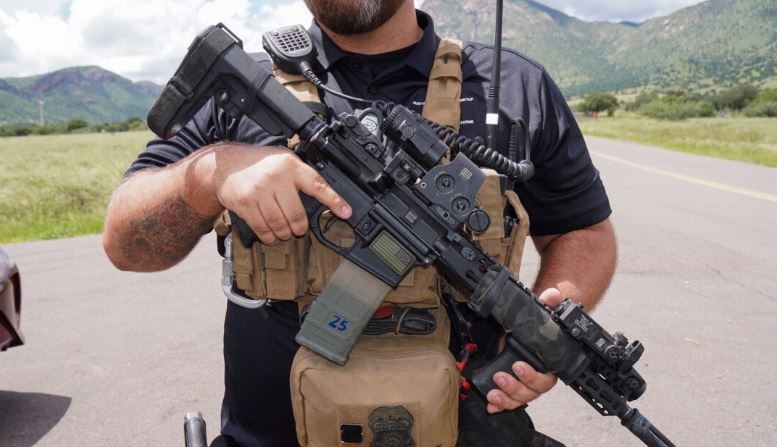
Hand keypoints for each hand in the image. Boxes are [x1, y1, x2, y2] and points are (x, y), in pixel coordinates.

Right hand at [209, 145, 351, 244]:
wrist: (226, 165)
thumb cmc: (260, 164)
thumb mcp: (284, 160)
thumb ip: (302, 175)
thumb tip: (325, 197)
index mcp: (291, 166)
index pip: (317, 185)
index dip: (334, 201)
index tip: (346, 213)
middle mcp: (276, 177)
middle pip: (297, 215)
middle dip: (300, 228)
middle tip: (299, 229)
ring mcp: (259, 192)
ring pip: (280, 225)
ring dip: (285, 234)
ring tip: (286, 232)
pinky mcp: (245, 205)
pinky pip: (263, 229)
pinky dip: (270, 237)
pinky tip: (271, 235)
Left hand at [485, 287, 563, 412]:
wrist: (531, 326)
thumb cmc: (540, 323)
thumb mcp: (544, 311)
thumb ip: (550, 304)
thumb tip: (553, 295)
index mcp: (551, 364)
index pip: (546, 378)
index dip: (532, 376)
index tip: (518, 365)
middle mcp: (540, 377)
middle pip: (531, 392)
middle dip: (515, 387)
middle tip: (500, 377)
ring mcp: (525, 384)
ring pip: (519, 399)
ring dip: (505, 398)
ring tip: (492, 392)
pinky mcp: (513, 386)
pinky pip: (508, 401)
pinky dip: (499, 405)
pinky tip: (491, 406)